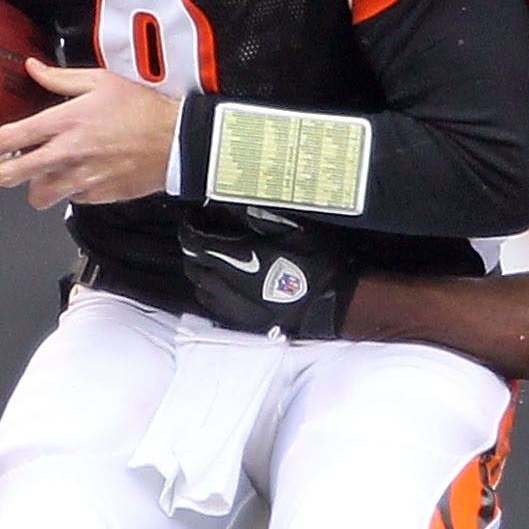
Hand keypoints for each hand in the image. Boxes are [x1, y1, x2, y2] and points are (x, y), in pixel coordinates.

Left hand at [0, 62, 177, 208]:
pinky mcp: (97, 196)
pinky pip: (69, 199)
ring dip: (35, 187)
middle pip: (14, 174)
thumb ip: (59, 79)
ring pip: (38, 196)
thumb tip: (32, 68)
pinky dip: (68, 191)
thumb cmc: (140, 108)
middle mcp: (68, 153)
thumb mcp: (100, 81)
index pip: (13, 138)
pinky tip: (78, 176)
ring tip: (42, 175)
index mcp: (65, 121)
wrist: (177, 141)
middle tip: (0, 170)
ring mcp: (82, 178)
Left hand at [178, 208, 353, 336]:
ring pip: (202, 290)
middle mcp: (232, 287)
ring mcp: (238, 309)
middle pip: (194, 268)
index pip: (196, 243)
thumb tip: (235, 205)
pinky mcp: (248, 323)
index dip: (191, 228)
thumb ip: (261, 216)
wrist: (338, 304)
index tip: (194, 219)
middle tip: (203, 235)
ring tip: (212, 258)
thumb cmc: (321, 266)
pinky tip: (223, 285)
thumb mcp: (296, 229)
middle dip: (194, 250)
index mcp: (241, 260)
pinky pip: (217, 308)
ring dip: (202, 272)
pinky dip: (213, 293)